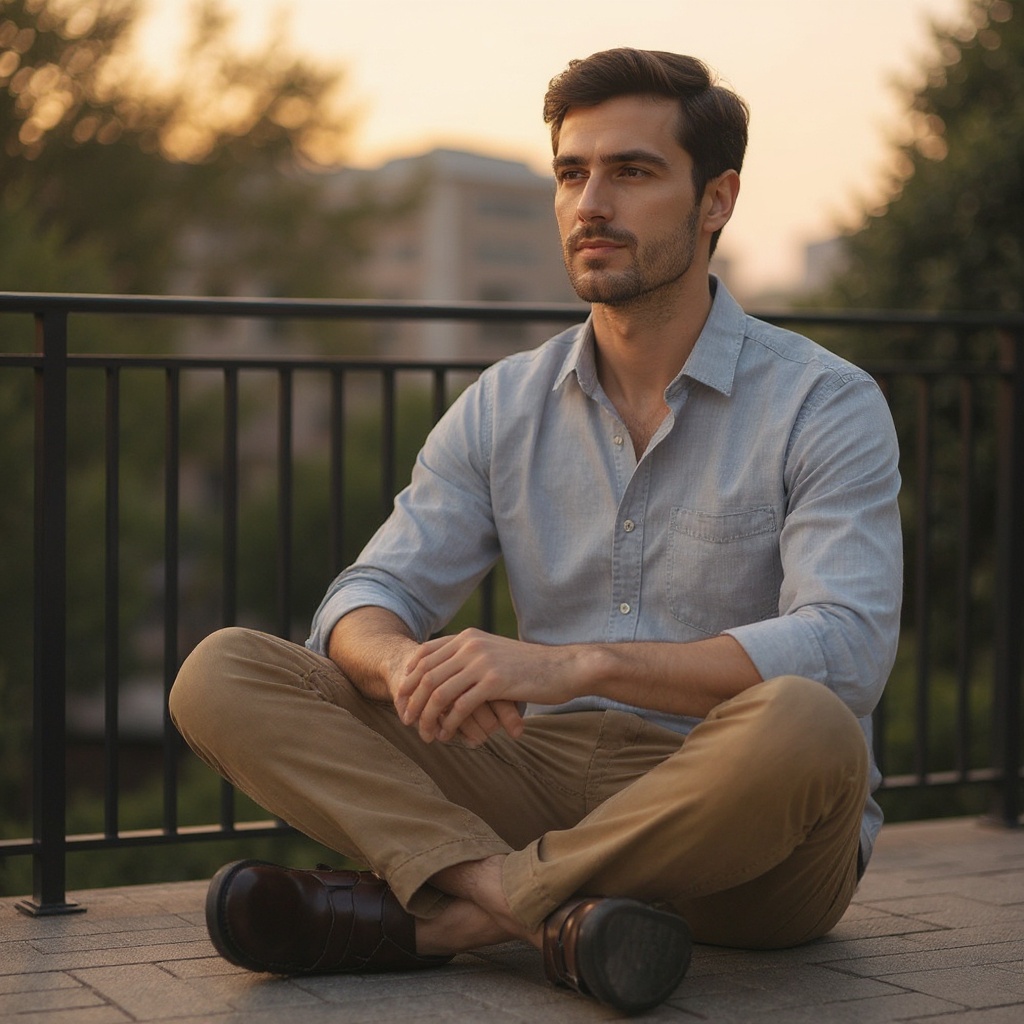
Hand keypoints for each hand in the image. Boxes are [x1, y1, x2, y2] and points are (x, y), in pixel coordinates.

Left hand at [396, 629, 573, 744]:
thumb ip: (470, 656)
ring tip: (425, 734)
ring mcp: (482, 662)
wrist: (563, 667)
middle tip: (407, 721)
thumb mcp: (494, 652)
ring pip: (440, 693)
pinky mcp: (494, 682)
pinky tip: (448, 735)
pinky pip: (461, 707)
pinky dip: (450, 724)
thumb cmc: (529, 666)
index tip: (402, 699)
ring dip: (428, 717)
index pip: (424, 654)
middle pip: (427, 675)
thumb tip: (443, 673)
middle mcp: (470, 645)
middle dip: (412, 701)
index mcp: (468, 637)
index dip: (409, 678)